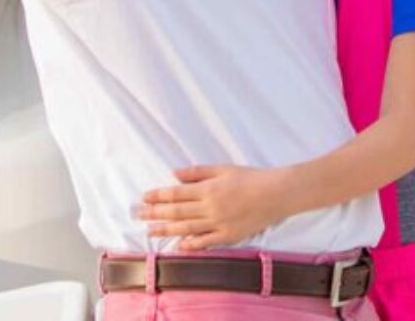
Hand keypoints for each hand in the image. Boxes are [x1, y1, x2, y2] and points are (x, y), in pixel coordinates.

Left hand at [138, 164, 289, 250]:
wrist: (276, 193)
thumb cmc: (251, 178)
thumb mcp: (224, 168)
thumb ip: (198, 172)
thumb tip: (174, 174)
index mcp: (208, 188)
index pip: (176, 193)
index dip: (158, 196)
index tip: (144, 197)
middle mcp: (210, 207)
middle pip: (177, 212)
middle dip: (155, 213)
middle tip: (138, 215)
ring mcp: (218, 223)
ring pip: (186, 228)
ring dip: (166, 230)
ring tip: (150, 231)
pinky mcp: (228, 235)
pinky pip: (206, 242)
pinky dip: (191, 245)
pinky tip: (179, 246)